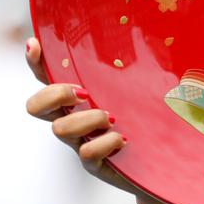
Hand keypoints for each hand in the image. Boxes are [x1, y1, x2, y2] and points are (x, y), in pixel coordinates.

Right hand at [24, 39, 203, 203]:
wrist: (168, 163)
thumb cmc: (153, 118)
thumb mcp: (142, 87)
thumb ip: (133, 68)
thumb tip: (147, 38)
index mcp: (80, 98)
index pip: (46, 77)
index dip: (36, 62)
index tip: (35, 44)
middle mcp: (73, 120)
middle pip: (35, 107)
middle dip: (54, 94)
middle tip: (83, 93)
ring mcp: (81, 143)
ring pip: (60, 129)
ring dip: (87, 118)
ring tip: (112, 118)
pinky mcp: (95, 165)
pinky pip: (86, 153)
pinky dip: (105, 143)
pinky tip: (123, 140)